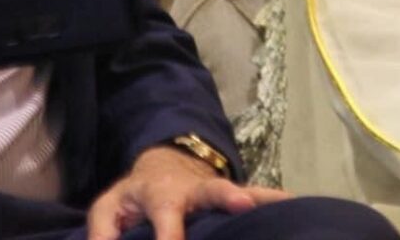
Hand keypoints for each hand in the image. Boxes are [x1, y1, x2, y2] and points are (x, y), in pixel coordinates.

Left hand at [85, 144, 288, 239]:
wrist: (163, 167)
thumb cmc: (135, 195)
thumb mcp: (109, 208)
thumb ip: (103, 232)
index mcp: (161, 195)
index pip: (166, 221)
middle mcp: (194, 191)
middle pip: (212, 191)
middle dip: (227, 198)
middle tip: (242, 204)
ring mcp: (217, 193)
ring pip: (241, 191)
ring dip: (262, 197)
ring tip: (288, 202)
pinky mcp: (233, 199)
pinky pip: (257, 197)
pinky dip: (275, 200)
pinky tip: (296, 204)